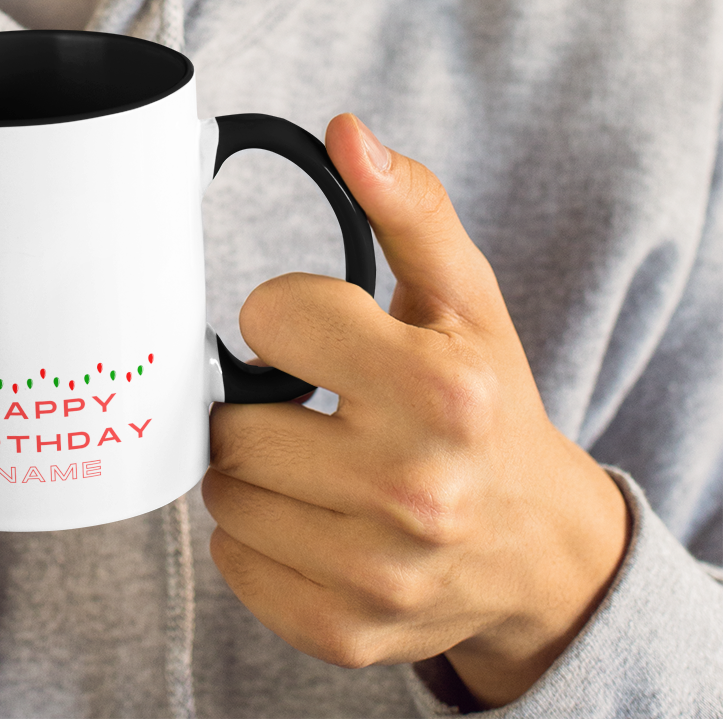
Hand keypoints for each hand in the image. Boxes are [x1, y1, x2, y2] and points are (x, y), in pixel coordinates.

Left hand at [202, 114, 629, 708]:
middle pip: (232, 419)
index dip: (286, 316)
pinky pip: (234, 565)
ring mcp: (377, 571)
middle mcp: (413, 488)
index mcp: (440, 390)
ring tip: (309, 457)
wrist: (536, 544)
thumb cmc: (487, 402)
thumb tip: (345, 130)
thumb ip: (406, 206)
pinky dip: (255, 536)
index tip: (322, 336)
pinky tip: (308, 515)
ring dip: (250, 468)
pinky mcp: (346, 630)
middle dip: (258, 400)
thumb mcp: (464, 296)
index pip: (267, 316)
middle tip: (310, 403)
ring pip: (223, 492)